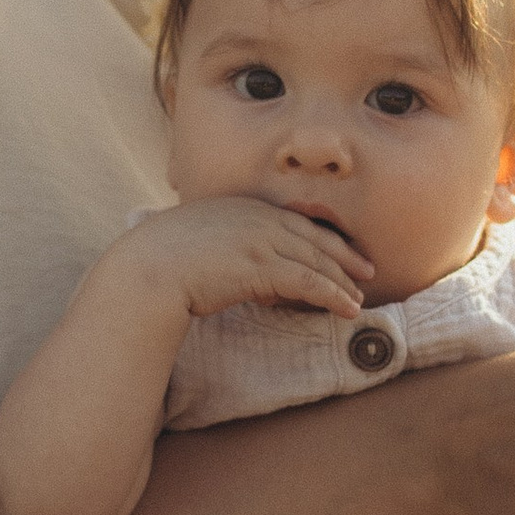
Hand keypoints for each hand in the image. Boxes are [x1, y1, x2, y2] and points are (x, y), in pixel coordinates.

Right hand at [129, 196, 370, 321]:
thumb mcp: (197, 242)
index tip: (341, 250)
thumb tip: (239, 270)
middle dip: (344, 255)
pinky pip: (309, 281)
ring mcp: (261, 239)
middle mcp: (256, 216)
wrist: (147, 267)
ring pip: (316, 260)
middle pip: (314, 237)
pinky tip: (347, 308)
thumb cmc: (160, 260)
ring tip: (358, 299)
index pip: (294, 221)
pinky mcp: (262, 265)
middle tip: (367, 270)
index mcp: (241, 206)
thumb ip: (224, 246)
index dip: (322, 237)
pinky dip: (333, 294)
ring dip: (342, 281)